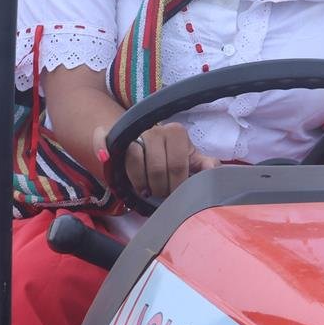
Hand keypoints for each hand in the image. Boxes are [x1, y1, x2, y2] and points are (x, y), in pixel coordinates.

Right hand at [95, 122, 218, 199]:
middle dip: (160, 188)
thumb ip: (203, 166)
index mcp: (177, 133)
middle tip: (160, 194)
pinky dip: (109, 156)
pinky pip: (110, 146)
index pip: (178, 165)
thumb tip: (214, 170)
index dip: (176, 185)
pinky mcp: (116, 136)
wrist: (140, 138)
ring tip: (146, 190)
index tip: (175, 193)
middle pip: (158, 168)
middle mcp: (157, 129)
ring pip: (136, 161)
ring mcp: (136, 132)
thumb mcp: (188, 160)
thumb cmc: (168, 155)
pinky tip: (116, 168)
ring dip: (141, 182)